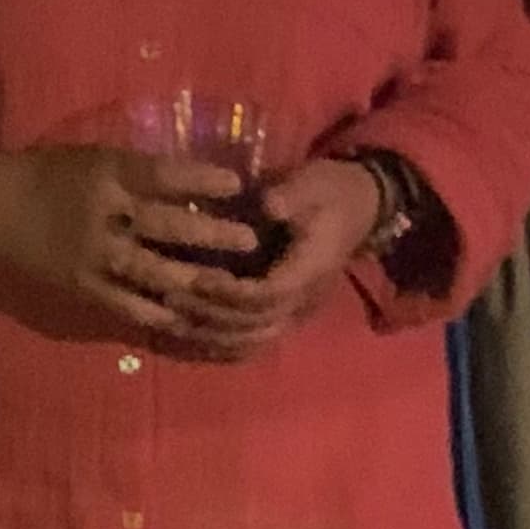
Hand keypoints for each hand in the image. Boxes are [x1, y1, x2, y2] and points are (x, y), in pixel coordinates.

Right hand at [0, 143, 263, 339]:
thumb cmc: (50, 174)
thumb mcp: (93, 158)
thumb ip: (137, 172)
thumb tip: (195, 183)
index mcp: (104, 175)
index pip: (160, 176)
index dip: (200, 180)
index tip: (236, 185)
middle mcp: (102, 216)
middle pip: (165, 227)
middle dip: (211, 235)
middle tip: (249, 240)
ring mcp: (93, 256)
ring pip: (153, 272)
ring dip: (195, 279)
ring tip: (229, 283)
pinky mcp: (84, 287)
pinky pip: (128, 304)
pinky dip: (160, 312)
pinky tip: (190, 316)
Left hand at [158, 157, 373, 363]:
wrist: (358, 208)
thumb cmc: (330, 191)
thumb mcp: (313, 182)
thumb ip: (291, 195)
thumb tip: (267, 205)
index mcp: (312, 269)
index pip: (269, 294)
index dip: (231, 291)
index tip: (197, 276)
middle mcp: (305, 300)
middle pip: (256, 325)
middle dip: (212, 315)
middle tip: (171, 298)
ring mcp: (296, 312)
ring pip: (253, 341)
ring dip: (212, 335)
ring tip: (173, 320)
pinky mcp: (286, 315)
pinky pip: (254, 342)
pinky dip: (222, 346)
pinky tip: (191, 339)